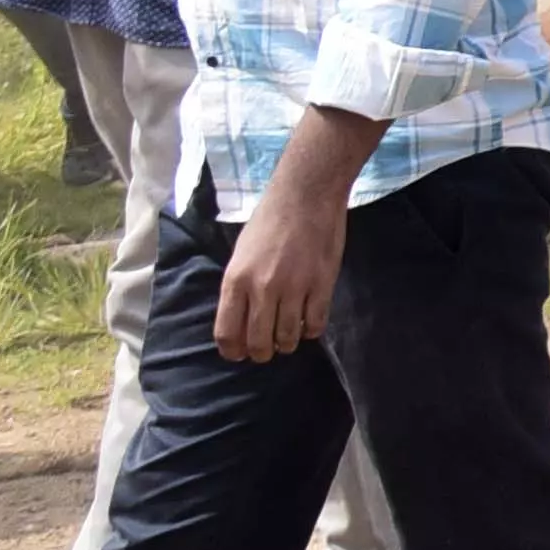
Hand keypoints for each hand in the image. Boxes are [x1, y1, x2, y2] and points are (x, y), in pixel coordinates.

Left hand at [215, 175, 347, 360]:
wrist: (305, 197)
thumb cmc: (268, 222)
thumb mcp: (240, 255)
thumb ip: (239, 289)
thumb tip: (242, 320)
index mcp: (236, 281)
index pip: (228, 333)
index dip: (233, 351)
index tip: (239, 353)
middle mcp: (262, 289)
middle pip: (258, 342)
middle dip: (261, 353)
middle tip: (266, 349)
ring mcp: (294, 288)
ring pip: (288, 338)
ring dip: (287, 343)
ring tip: (288, 337)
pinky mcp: (322, 285)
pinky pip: (315, 324)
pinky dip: (311, 331)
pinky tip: (309, 322)